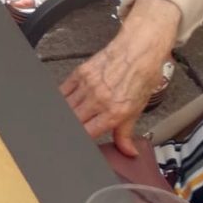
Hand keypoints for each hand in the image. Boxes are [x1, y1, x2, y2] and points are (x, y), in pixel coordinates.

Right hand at [59, 0, 180, 154]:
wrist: (138, 51)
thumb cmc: (141, 77)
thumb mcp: (138, 109)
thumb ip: (127, 132)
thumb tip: (127, 151)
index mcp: (115, 111)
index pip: (88, 132)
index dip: (80, 140)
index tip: (78, 144)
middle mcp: (99, 99)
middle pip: (73, 120)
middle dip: (69, 128)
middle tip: (68, 133)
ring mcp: (87, 85)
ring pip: (66, 106)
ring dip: (65, 114)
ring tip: (65, 119)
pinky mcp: (80, 72)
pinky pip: (64, 90)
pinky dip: (61, 99)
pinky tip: (63, 104)